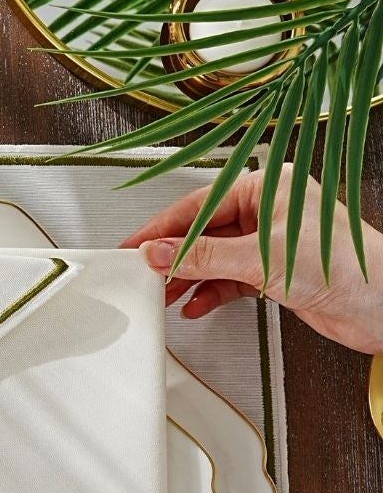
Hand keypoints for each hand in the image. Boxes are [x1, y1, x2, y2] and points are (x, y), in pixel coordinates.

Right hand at [122, 165, 382, 354]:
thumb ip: (204, 257)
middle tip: (142, 272)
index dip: (163, 227)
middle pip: (204, 231)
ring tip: (162, 292)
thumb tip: (160, 252)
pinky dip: (211, 292)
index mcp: (267, 187)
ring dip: (188, 277)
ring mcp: (270, 243)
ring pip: (214, 257)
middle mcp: (267, 211)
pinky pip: (230, 279)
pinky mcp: (275, 273)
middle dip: (172, 256)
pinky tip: (194, 304)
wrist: (381, 305)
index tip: (135, 245)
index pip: (200, 204)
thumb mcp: (261, 258)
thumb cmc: (345, 264)